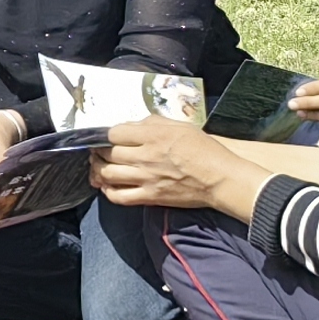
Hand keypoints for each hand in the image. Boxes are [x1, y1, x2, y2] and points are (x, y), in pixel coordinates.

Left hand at [92, 117, 245, 213]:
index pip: (114, 133)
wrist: (220, 179)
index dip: (106, 134)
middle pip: (107, 153)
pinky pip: (119, 197)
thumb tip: (131, 125)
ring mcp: (146, 178)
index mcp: (153, 135)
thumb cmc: (204, 150)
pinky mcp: (150, 197)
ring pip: (108, 174)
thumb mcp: (180, 126)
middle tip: (98, 151)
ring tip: (99, 167)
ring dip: (98, 170)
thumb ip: (152, 123)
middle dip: (98, 151)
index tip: (106, 136)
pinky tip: (108, 186)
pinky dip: (108, 192)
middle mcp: (146, 156)